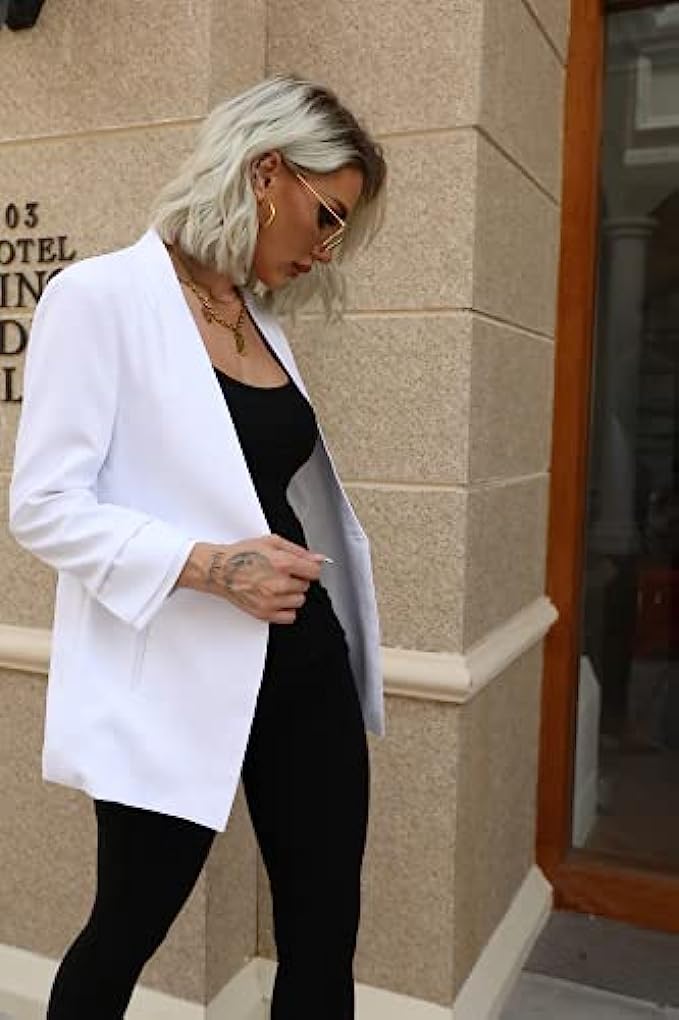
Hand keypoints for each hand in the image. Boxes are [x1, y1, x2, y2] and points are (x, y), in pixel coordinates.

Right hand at [175, 534, 325, 623]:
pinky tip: (277, 599)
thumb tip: (318, 558)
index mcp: (283, 563)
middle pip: (306, 587)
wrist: (219, 570)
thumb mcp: (272, 543)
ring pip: (299, 601)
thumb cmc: (242, 554)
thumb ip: (299, 551)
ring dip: (292, 594)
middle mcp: (278, 584)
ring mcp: (271, 600)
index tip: (302, 568)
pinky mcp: (264, 613)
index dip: (309, 568)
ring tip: (277, 586)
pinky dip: (286, 609)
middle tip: (282, 574)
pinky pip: (290, 617)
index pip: (314, 572)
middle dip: (297, 580)